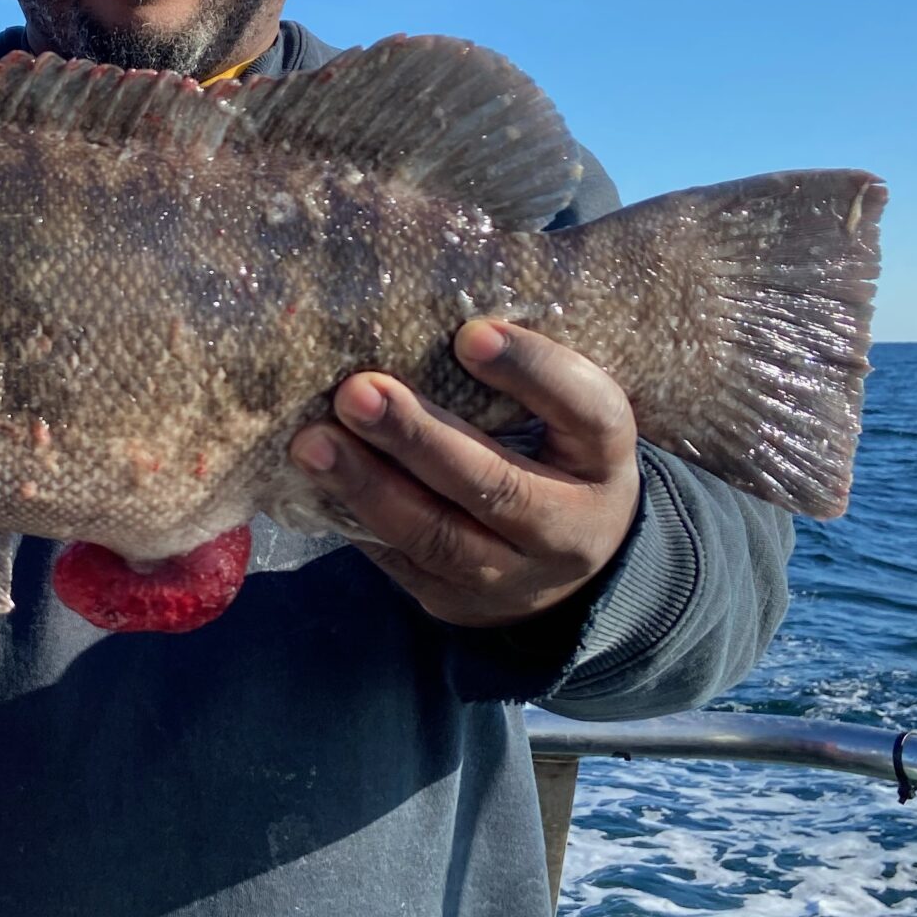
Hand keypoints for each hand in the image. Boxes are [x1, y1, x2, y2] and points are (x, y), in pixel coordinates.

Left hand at [290, 321, 641, 629]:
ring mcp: (512, 576)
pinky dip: (355, 518)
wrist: (574, 567)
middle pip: (495, 485)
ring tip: (313, 443)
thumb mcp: (569, 416)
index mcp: (603, 457)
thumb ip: (525, 374)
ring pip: (437, 536)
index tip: (469, 334)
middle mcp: (568, 526)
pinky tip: (314, 481)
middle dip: (418, 438)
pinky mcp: (457, 602)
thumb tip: (434, 314)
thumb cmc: (555, 456)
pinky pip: (401, 562)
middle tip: (356, 392)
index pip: (585, 410)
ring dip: (367, 487)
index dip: (532, 372)